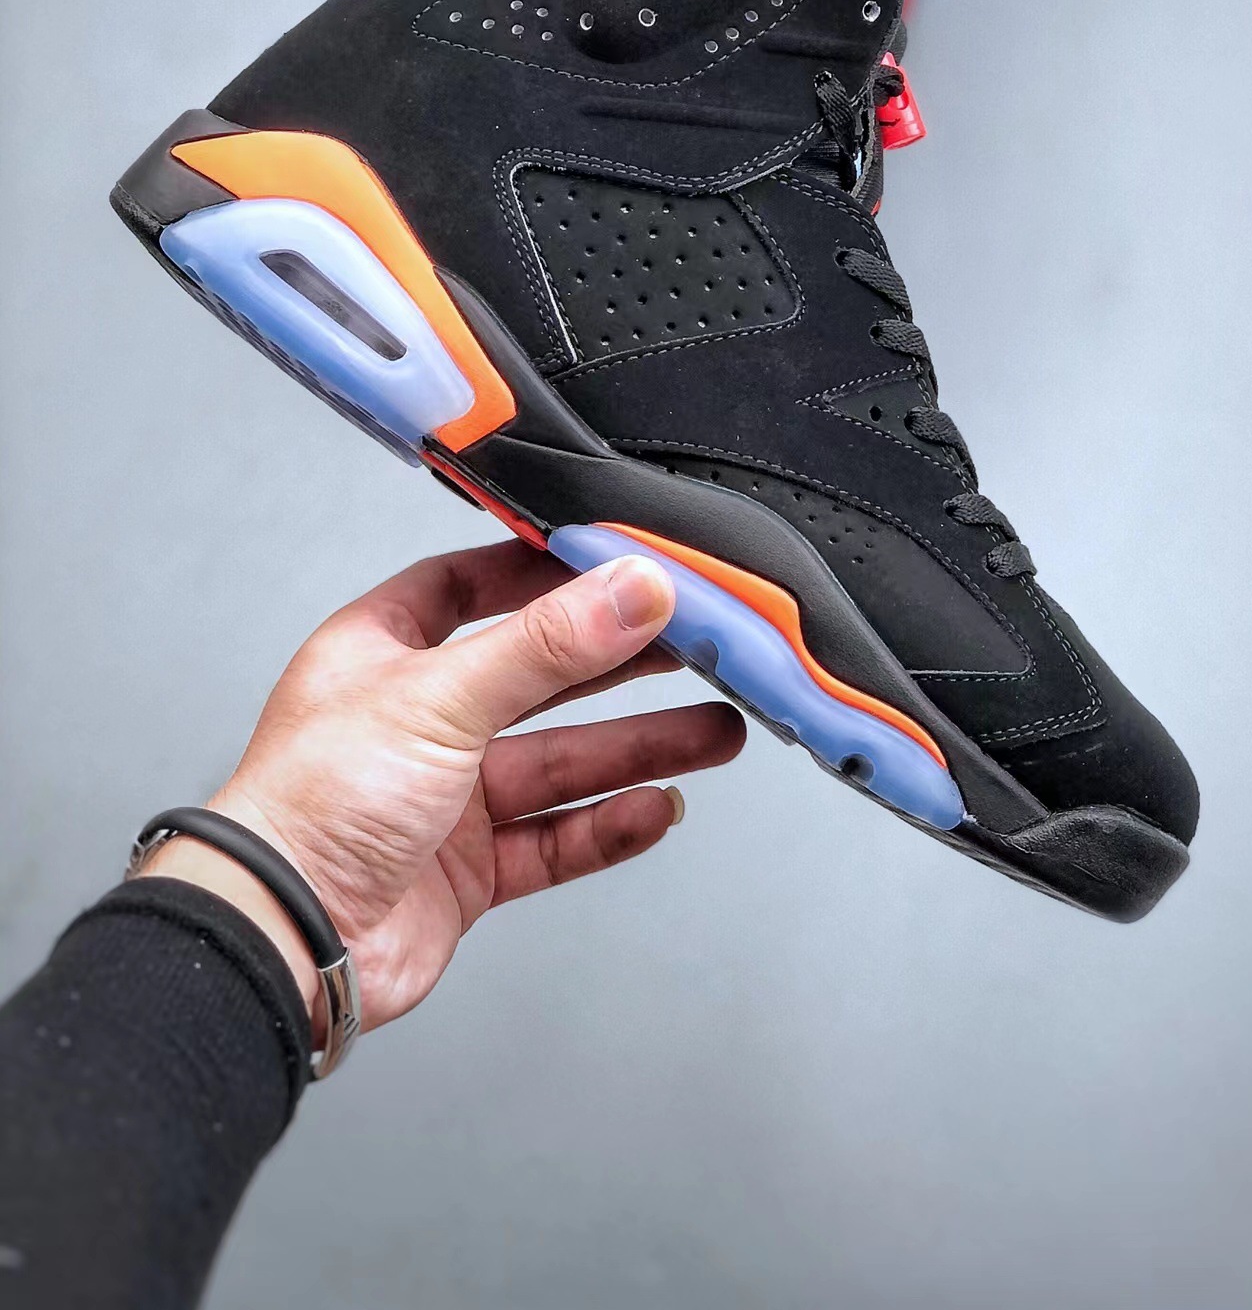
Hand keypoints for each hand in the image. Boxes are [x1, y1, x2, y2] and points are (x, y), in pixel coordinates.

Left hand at [143, 540, 744, 1029]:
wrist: (281, 943)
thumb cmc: (312, 806)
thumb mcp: (442, 696)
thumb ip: (549, 644)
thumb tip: (633, 588)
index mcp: (383, 652)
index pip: (472, 587)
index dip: (544, 574)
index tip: (618, 565)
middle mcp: (414, 720)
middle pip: (538, 677)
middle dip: (619, 665)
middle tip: (695, 650)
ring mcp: (442, 799)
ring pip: (560, 763)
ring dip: (638, 749)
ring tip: (715, 733)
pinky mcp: (465, 871)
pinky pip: (555, 839)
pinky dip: (608, 826)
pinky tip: (658, 808)